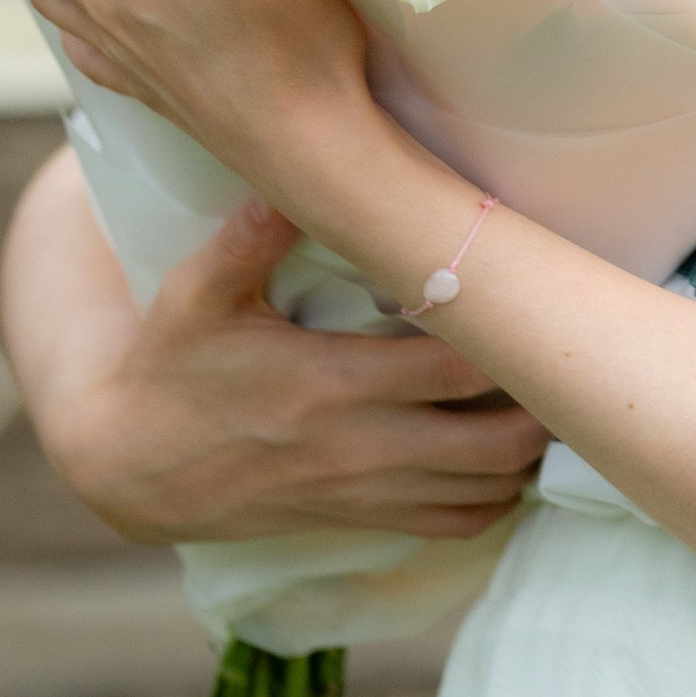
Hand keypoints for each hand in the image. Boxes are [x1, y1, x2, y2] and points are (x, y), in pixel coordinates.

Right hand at [4, 151, 548, 544]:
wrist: (130, 469)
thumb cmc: (170, 369)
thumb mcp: (193, 295)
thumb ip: (247, 238)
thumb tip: (295, 171)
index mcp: (328, 383)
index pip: (453, 365)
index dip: (507, 336)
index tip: (535, 294)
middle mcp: (359, 447)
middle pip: (494, 440)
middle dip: (545, 402)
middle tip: (566, 349)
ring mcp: (365, 492)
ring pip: (486, 489)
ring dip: (528, 451)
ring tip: (552, 394)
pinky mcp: (361, 519)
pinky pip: (456, 525)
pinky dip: (495, 495)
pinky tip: (506, 453)